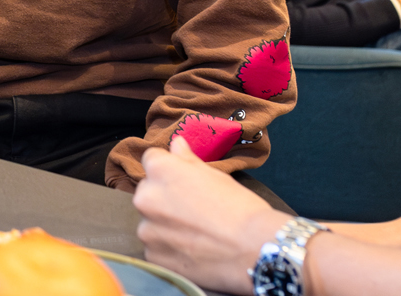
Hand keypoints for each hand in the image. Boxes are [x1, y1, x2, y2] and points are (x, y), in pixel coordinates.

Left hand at [134, 137, 290, 293]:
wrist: (255, 249)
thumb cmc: (240, 207)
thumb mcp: (215, 175)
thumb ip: (188, 159)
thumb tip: (176, 143)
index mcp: (160, 170)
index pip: (152, 160)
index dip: (169, 170)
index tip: (184, 182)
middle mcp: (145, 197)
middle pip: (148, 192)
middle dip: (164, 198)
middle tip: (193, 210)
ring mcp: (146, 230)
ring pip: (150, 222)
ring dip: (164, 226)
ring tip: (195, 234)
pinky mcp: (152, 256)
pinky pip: (155, 247)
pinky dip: (168, 249)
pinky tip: (191, 251)